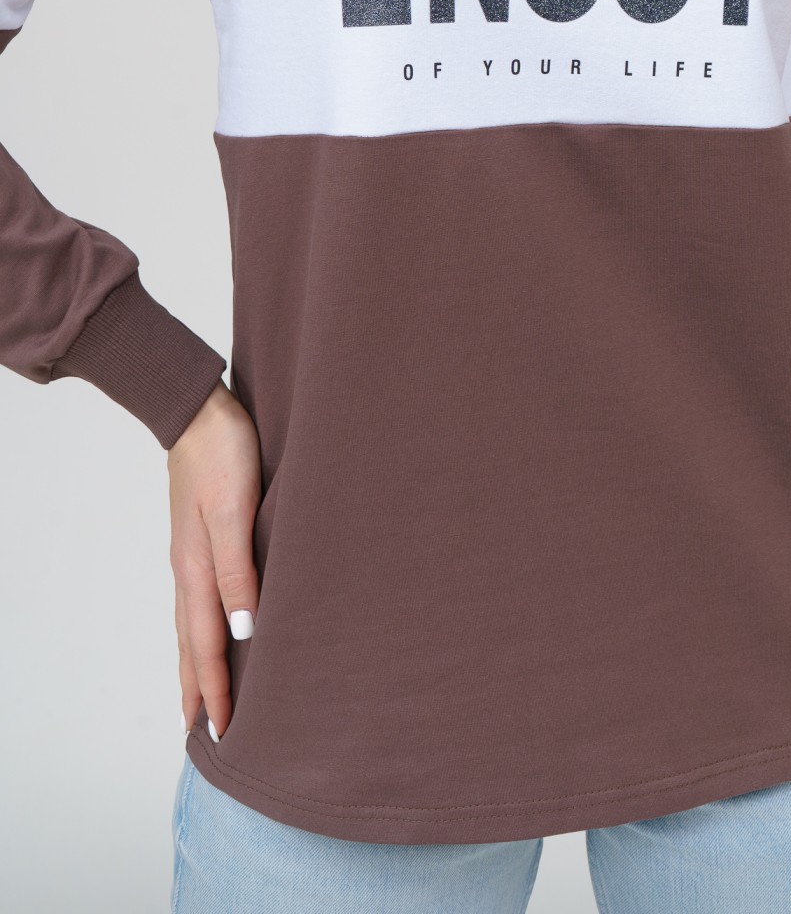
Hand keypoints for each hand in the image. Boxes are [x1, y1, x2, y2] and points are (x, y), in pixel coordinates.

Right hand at [168, 379, 261, 741]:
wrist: (202, 410)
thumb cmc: (225, 454)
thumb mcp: (236, 510)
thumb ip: (238, 568)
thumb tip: (243, 629)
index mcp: (197, 569)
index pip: (207, 645)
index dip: (217, 691)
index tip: (225, 734)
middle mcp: (190, 569)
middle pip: (191, 644)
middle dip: (200, 690)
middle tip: (205, 736)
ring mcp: (192, 554)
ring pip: (192, 624)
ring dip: (196, 664)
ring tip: (201, 697)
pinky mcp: (201, 537)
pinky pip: (198, 599)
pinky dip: (200, 629)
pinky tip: (212, 628)